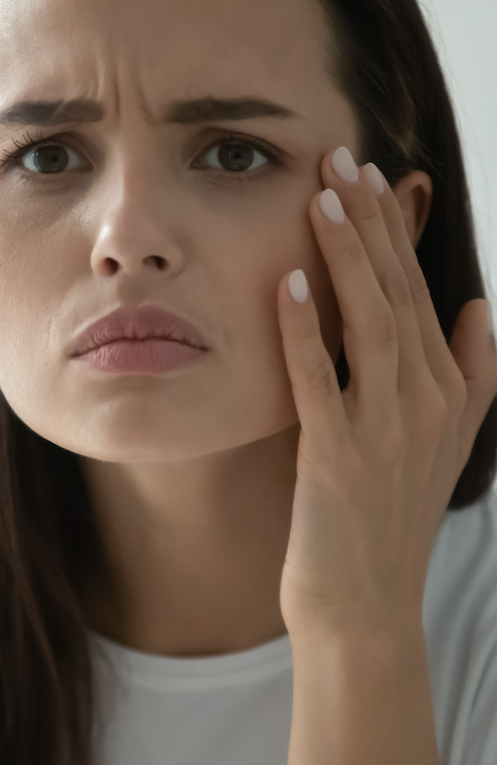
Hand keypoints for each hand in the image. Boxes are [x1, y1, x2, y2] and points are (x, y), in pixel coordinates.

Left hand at [276, 148, 496, 642]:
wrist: (364, 606)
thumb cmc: (385, 518)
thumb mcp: (441, 442)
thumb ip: (467, 373)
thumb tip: (477, 307)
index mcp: (448, 391)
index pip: (417, 291)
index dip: (393, 231)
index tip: (370, 174)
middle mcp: (427, 402)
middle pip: (397, 294)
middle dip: (371, 223)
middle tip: (341, 158)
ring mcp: (386, 430)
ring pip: (370, 324)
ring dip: (346, 257)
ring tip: (322, 197)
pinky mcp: (338, 457)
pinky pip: (321, 381)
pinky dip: (306, 331)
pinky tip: (288, 284)